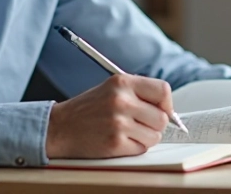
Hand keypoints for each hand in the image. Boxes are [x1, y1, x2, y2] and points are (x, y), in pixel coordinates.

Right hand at [45, 74, 172, 158]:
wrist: (60, 127)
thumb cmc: (89, 109)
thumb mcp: (112, 89)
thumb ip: (139, 94)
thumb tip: (170, 111)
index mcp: (122, 82)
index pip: (163, 90)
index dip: (167, 104)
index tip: (162, 110)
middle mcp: (121, 100)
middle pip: (162, 118)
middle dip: (155, 125)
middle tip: (140, 125)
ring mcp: (118, 122)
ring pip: (155, 136)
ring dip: (145, 138)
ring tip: (127, 132)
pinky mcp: (115, 143)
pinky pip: (141, 149)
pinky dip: (134, 148)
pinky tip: (118, 141)